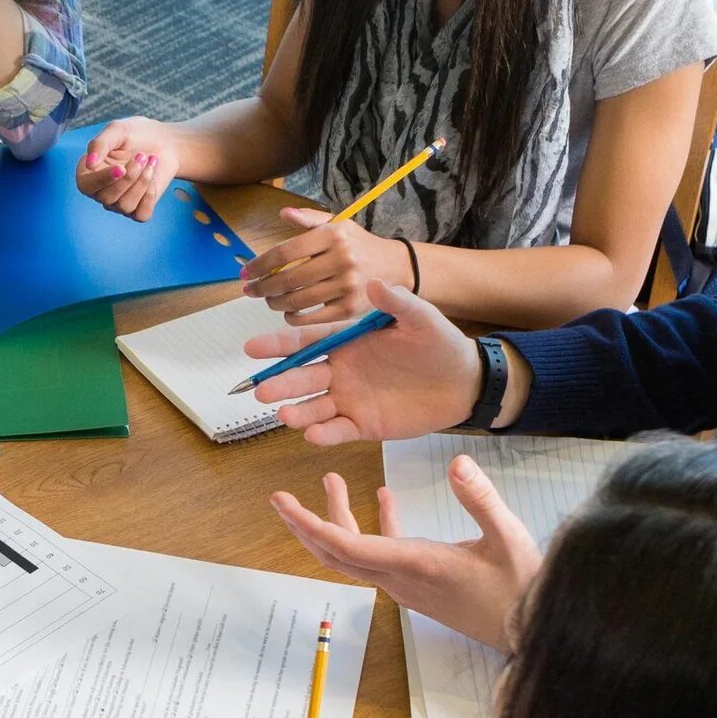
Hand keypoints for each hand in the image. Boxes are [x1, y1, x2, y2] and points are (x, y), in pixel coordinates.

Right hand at [78, 118, 178, 220]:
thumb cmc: (137, 134)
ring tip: (151, 161)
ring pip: (125, 206)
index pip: (86, 186)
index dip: (103, 180)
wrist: (164, 142)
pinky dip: (150, 196)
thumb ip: (99, 144)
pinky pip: (141, 214)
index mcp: (89, 172)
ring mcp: (119, 202)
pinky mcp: (138, 209)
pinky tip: (153, 178)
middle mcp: (101, 191)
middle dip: (129, 178)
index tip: (121, 168)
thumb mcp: (117, 130)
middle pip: (107, 198)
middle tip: (142, 156)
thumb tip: (89, 164)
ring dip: (142, 182)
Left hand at [243, 208, 414, 324]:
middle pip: (288, 278)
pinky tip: (287, 312)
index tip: (246, 271)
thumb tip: (283, 213)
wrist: (395, 267)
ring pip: (297, 299)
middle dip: (262, 287)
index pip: (285, 251)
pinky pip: (312, 317)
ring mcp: (346, 286)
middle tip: (250, 290)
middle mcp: (341, 259)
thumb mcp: (339, 225)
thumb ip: (310, 220)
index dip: (260, 264)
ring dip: (275, 302)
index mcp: (333, 235)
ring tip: (268, 300)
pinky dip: (294, 317)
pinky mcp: (350, 308)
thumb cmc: (359, 245)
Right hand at [245, 280, 483, 446]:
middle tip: (261, 389)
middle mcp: (341, 370)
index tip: (252, 347)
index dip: (279, 345)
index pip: (306, 341)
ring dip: (296, 411)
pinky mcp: (363, 425)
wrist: (463, 381)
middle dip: (281, 382)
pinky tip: (312, 434)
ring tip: (283, 415)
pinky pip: (338, 430)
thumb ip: (397, 302)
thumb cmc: (440, 344)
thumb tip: (374, 283)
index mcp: (347, 341)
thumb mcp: (421, 318)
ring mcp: (349, 399)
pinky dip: (324, 434)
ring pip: (314, 406)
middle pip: (302, 376)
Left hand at [269, 460, 542, 651]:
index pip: (346, 545)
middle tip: (282, 497)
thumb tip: (457, 462)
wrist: (531, 632)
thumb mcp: (507, 537)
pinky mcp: (419, 584)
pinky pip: (384, 555)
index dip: (310, 523)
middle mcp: (400, 577)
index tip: (283, 503)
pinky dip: (376, 527)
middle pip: (337, 552)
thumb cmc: (521, 588)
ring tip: (334, 481)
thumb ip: (480, 499)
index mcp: (413, 564)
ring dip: (339, 520)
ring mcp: (407, 583)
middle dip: (306, 524)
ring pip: (356, 553)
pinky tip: (384, 499)